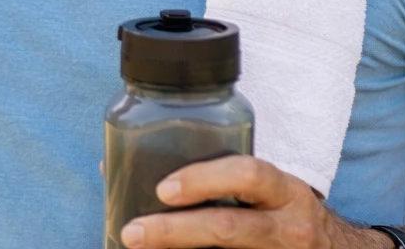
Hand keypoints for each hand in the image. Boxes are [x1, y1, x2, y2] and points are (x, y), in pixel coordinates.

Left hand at [119, 156, 388, 248]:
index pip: (249, 175)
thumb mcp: (266, 188)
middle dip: (175, 231)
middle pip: (229, 229)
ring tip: (138, 246)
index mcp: (284, 191)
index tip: (164, 189)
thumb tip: (116, 164)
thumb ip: (216, 174)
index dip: (206, 179)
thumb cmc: (281, 210)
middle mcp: (288, 227)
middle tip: (133, 232)